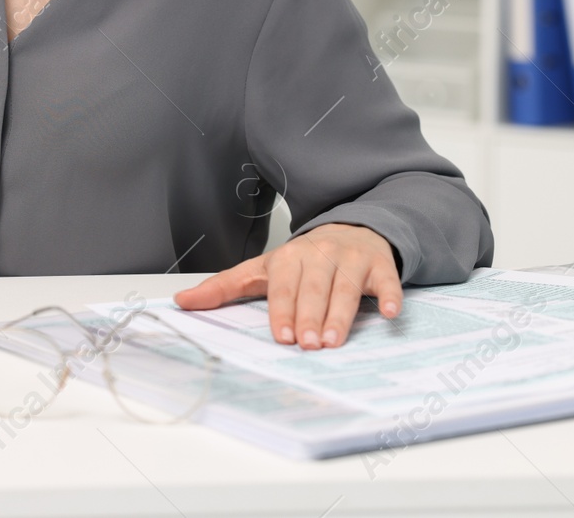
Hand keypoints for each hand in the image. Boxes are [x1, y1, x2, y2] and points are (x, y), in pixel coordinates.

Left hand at [172, 223, 402, 348]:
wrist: (353, 229)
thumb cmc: (304, 260)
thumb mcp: (262, 269)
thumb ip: (224, 287)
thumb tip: (181, 302)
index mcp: (288, 258)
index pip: (283, 286)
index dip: (282, 311)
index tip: (280, 335)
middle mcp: (319, 255)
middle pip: (313, 288)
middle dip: (309, 316)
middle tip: (307, 344)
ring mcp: (351, 260)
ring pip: (346, 288)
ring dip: (341, 314)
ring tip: (334, 341)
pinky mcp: (380, 266)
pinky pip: (387, 281)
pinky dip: (391, 296)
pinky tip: (391, 313)